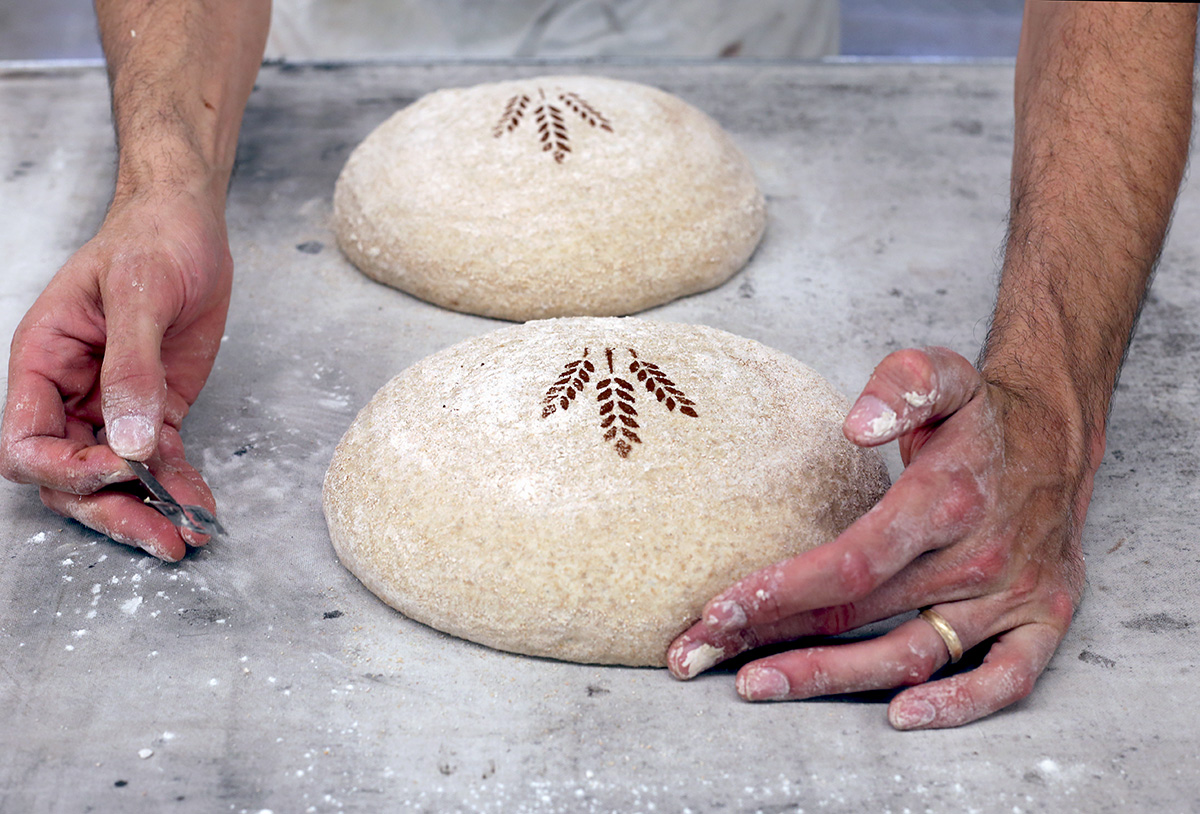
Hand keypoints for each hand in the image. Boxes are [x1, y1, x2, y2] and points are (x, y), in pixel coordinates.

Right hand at [1, 187, 231, 560]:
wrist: (190, 224)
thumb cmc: (152, 240)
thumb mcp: (140, 294)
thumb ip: (132, 368)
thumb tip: (128, 441)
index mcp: (43, 362)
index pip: (27, 442)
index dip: (66, 468)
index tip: (120, 467)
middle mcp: (70, 392)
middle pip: (69, 476)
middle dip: (112, 509)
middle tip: (162, 537)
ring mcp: (114, 405)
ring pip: (114, 479)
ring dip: (149, 510)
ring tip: (189, 536)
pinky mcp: (158, 410)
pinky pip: (160, 461)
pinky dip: (178, 486)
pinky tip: (202, 508)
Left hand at [666, 347, 1090, 728]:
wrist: (1059, 437)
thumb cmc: (980, 416)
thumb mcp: (943, 375)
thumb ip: (900, 385)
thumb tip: (857, 424)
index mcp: (946, 499)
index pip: (852, 561)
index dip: (782, 590)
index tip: (719, 607)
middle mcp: (979, 556)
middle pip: (861, 614)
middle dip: (772, 638)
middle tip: (700, 654)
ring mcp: (1012, 597)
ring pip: (911, 654)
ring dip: (830, 679)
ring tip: (755, 685)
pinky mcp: (1041, 622)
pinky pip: (1005, 681)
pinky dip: (960, 707)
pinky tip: (900, 718)